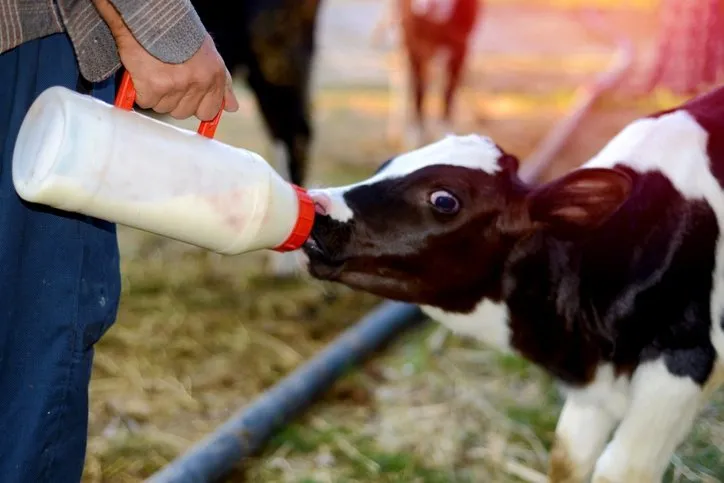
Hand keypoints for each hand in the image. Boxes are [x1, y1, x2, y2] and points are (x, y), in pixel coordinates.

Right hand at [93, 0, 239, 120]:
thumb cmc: (179, 34)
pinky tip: (142, 72)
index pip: (208, 111)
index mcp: (215, 76)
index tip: (185, 96)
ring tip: (154, 70)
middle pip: (182, 112)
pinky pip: (145, 101)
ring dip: (155, 94)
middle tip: (165, 76)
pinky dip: (140, 90)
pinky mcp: (155, 87)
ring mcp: (177, 86)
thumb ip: (223, 84)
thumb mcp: (210, 55)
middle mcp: (199, 83)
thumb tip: (232, 107)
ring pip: (163, 108)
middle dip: (172, 99)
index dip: (194, 105)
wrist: (152, 15)